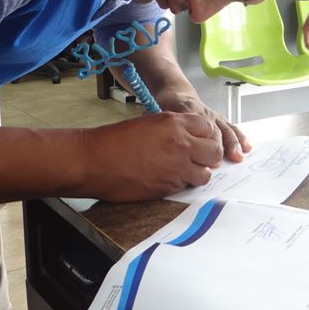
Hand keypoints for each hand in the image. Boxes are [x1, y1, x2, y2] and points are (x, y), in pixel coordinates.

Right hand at [85, 113, 225, 200]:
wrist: (95, 161)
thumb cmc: (116, 141)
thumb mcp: (150, 123)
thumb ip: (174, 128)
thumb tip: (190, 138)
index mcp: (175, 123)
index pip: (208, 128)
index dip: (207, 136)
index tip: (202, 142)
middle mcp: (181, 144)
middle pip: (214, 151)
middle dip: (209, 156)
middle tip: (200, 159)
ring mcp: (176, 167)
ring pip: (205, 174)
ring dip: (198, 173)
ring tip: (184, 171)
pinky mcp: (168, 187)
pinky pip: (186, 186)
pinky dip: (181, 184)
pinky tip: (168, 179)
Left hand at [156, 91, 250, 161]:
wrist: (177, 93)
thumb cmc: (166, 106)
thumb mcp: (157, 112)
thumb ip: (156, 123)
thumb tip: (150, 134)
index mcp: (187, 110)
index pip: (197, 125)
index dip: (200, 140)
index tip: (200, 153)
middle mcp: (203, 113)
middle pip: (214, 129)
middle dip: (218, 145)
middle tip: (219, 160)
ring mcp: (213, 116)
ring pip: (225, 128)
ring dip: (233, 143)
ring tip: (238, 156)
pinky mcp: (219, 119)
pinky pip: (231, 128)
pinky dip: (240, 138)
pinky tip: (247, 148)